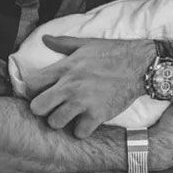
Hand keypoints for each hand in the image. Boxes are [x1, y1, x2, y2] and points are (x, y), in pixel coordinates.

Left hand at [26, 36, 153, 137]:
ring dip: (62, 121)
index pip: (31, 83)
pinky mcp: (98, 114)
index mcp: (65, 67)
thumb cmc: (114, 53)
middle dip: (43, 109)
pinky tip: (87, 121)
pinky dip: (83, 130)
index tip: (42, 91)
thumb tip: (44, 39)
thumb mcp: (87, 44)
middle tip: (53, 107)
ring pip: (55, 123)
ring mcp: (83, 101)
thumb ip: (63, 43)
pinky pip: (79, 133)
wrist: (141, 65)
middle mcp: (70, 85)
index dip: (33, 90)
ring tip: (71, 115)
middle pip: (37, 107)